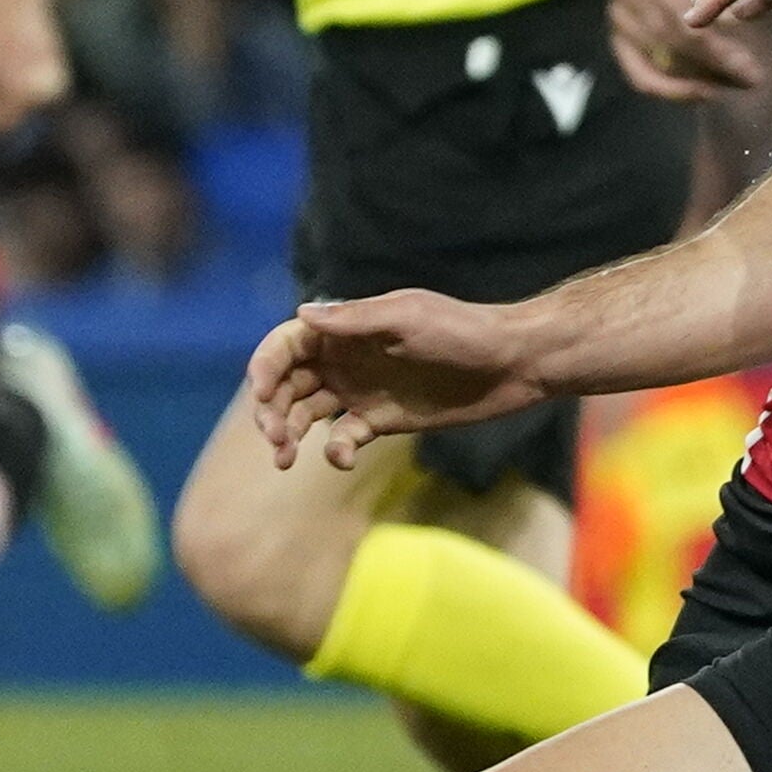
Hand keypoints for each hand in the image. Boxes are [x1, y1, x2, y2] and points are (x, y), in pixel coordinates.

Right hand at [246, 289, 551, 467]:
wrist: (512, 363)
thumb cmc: (462, 330)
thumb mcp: (407, 318)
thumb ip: (355, 320)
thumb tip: (302, 313)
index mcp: (345, 328)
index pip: (286, 345)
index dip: (265, 367)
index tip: (259, 394)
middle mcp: (345, 359)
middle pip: (287, 383)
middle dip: (270, 409)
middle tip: (274, 437)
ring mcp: (361, 391)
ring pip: (306, 413)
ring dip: (289, 433)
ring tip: (285, 458)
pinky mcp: (381, 421)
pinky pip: (343, 438)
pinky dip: (334, 451)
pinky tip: (342, 458)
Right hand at [609, 0, 771, 100]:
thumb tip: (763, 6)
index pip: (687, 16)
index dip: (719, 50)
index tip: (753, 72)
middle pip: (673, 39)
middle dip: (715, 66)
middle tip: (751, 82)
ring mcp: (620, 13)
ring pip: (660, 60)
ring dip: (700, 80)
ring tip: (735, 85)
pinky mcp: (617, 37)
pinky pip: (641, 76)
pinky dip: (672, 91)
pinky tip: (704, 94)